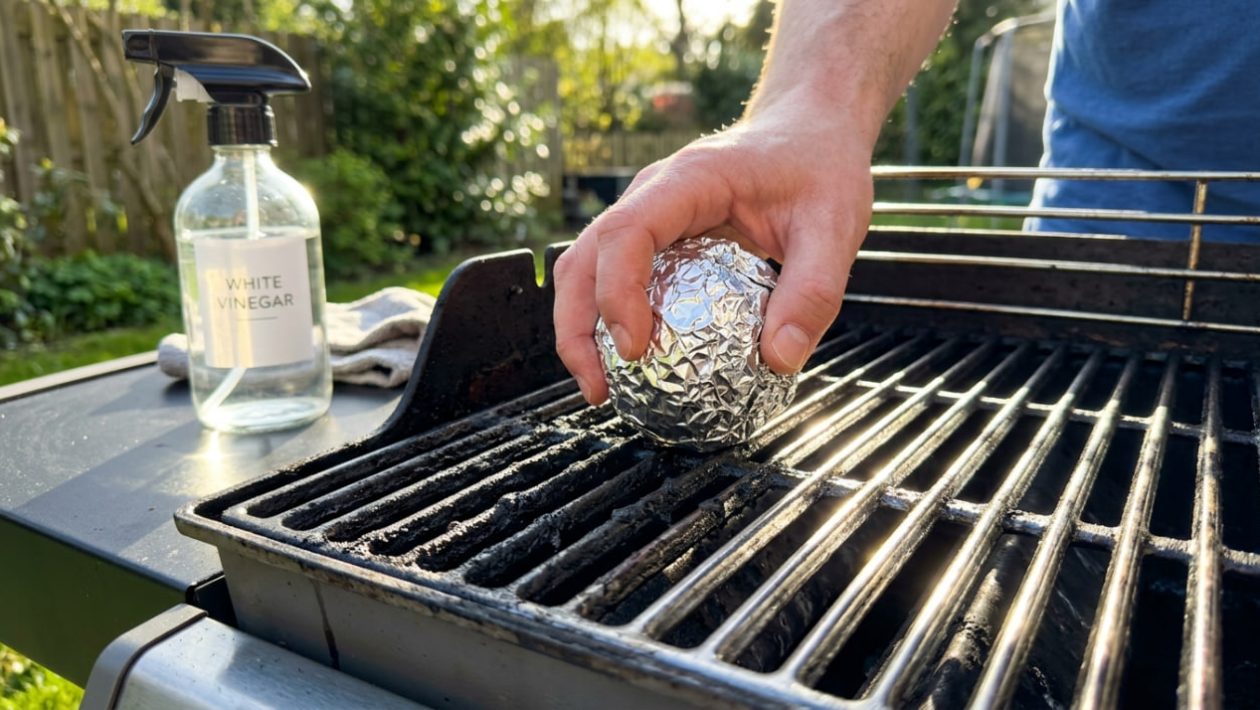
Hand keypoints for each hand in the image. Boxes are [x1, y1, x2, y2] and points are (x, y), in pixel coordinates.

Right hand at [552, 106, 874, 404]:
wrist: (811, 127)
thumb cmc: (820, 164)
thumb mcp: (835, 225)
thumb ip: (813, 291)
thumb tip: (780, 360)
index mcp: (689, 181)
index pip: (627, 233)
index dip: (617, 293)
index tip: (635, 349)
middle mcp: (653, 194)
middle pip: (584, 258)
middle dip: (578, 328)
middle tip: (599, 389)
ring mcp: (647, 214)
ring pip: (586, 269)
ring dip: (583, 329)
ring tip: (603, 387)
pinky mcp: (655, 236)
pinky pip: (614, 277)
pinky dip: (610, 320)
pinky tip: (633, 364)